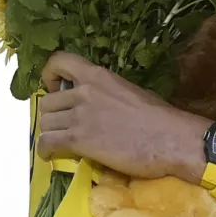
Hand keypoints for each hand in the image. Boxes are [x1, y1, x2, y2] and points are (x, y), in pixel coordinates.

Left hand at [37, 52, 207, 182]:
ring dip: (51, 133)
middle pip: (47, 102)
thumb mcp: (129, 91)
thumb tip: (98, 103)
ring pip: (46, 123)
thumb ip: (106, 93)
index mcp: (97, 75)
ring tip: (61, 142)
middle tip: (64, 125)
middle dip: (52, 115)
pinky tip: (52, 155)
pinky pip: (47, 142)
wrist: (170, 139)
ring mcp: (79, 116)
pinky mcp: (79, 140)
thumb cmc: (159, 117)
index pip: (58, 61)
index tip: (54, 88)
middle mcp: (83, 92)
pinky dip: (45, 150)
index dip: (49, 76)